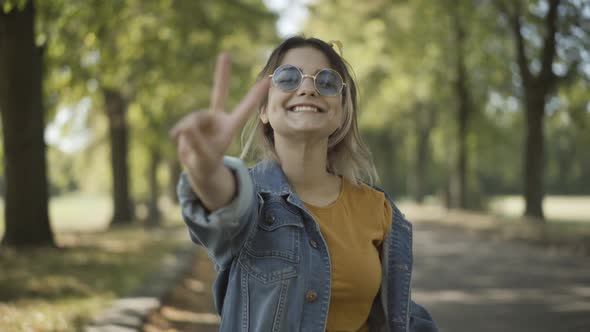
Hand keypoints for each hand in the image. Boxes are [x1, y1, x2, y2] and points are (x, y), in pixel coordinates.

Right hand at [170, 53, 269, 186]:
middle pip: (219, 91)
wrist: (198, 166)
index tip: (267, 80)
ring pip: (194, 118)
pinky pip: (185, 123)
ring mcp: (205, 118)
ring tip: (188, 144)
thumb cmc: (206, 164)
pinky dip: (180, 132)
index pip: (246, 108)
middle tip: (225, 54)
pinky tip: (178, 139)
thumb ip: (196, 144)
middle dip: (221, 73)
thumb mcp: (204, 158)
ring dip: (189, 131)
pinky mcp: (192, 121)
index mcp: (231, 126)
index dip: (255, 95)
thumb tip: (186, 128)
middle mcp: (219, 118)